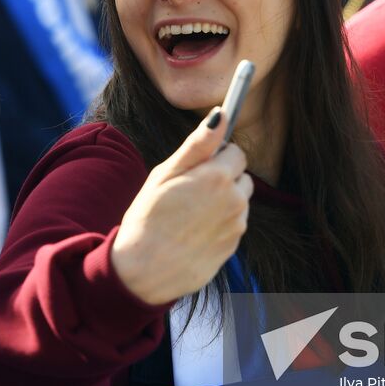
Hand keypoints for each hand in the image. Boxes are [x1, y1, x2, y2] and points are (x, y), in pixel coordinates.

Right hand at [111, 107, 252, 305]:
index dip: (216, 156)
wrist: (143, 271)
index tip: (197, 167)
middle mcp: (234, 201)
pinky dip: (219, 225)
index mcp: (217, 177)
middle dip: (223, 179)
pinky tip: (194, 232)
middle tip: (190, 191)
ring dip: (222, 202)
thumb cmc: (148, 218)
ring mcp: (236, 226)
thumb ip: (198, 144)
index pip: (236, 151)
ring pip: (238, 202)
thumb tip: (222, 114)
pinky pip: (233, 225)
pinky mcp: (233, 247)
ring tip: (190, 214)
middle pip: (242, 176)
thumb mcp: (166, 173)